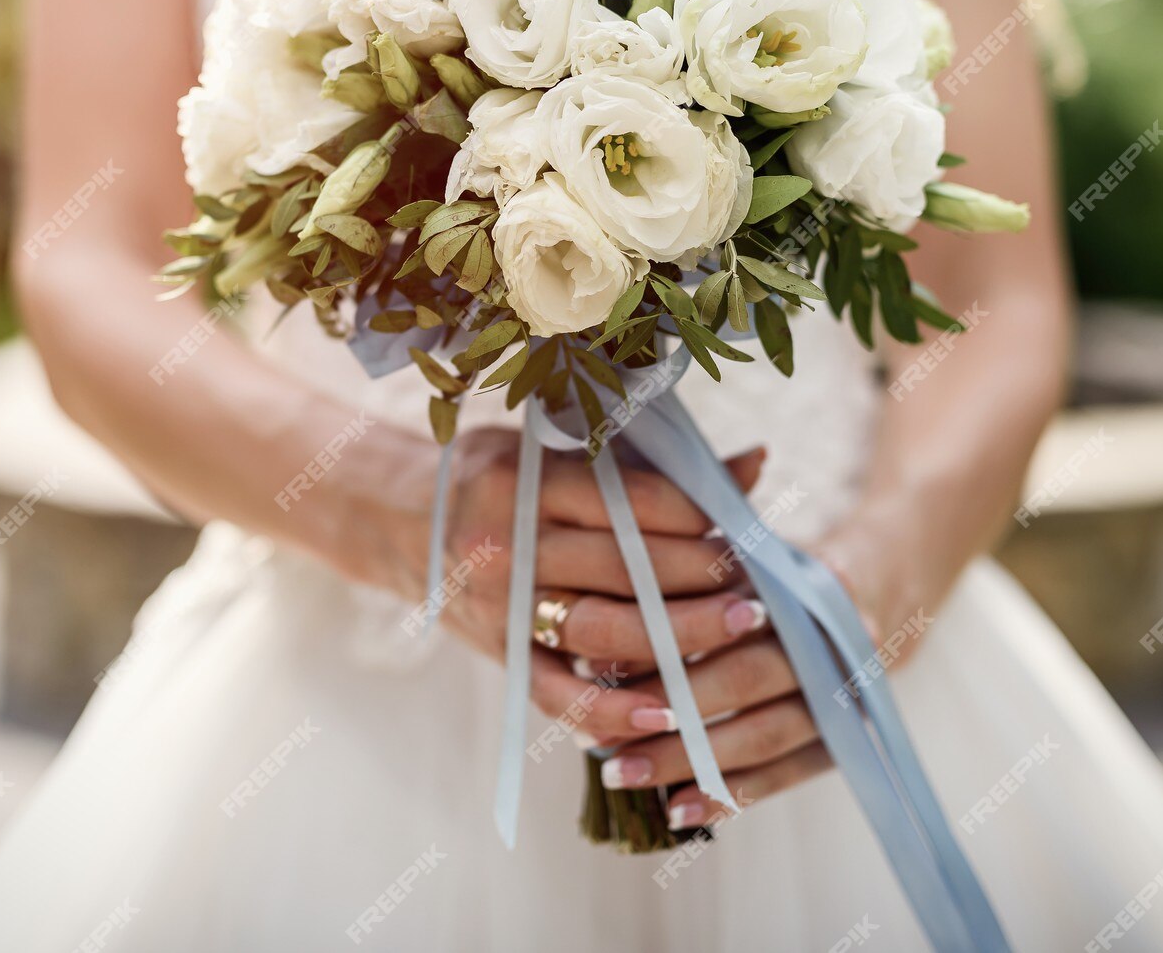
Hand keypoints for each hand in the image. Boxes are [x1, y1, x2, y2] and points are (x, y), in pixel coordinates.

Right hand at [392, 426, 766, 745]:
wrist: (402, 522)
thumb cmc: (496, 473)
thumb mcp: (558, 448)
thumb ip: (648, 463)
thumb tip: (755, 464)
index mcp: (526, 481)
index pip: (630, 500)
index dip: (695, 516)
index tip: (739, 526)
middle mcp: (509, 543)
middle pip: (626, 566)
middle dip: (702, 577)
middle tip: (759, 581)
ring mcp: (501, 604)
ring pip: (603, 628)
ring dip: (679, 636)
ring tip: (742, 630)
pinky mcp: (499, 653)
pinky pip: (558, 693)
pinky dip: (612, 710)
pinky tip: (667, 715)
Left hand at [603, 512, 942, 827]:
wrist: (871, 591)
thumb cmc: (774, 572)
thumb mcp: (738, 557)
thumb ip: (685, 585)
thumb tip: (603, 639)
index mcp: (803, 582)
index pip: (725, 614)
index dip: (660, 642)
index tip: (595, 666)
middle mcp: (833, 637)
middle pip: (746, 678)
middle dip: (669, 711)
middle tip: (598, 734)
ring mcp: (847, 692)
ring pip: (763, 734)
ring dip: (690, 762)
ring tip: (622, 776)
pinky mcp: (848, 738)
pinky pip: (786, 774)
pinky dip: (731, 794)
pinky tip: (677, 811)